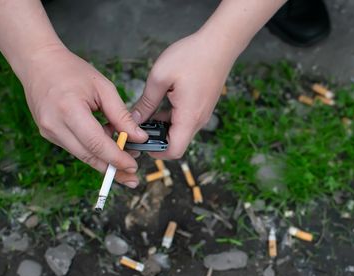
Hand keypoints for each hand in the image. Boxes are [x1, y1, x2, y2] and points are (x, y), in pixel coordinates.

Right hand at [20, 45, 147, 186]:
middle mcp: (55, 125)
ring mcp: (49, 132)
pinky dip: (93, 150)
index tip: (133, 167)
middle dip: (113, 169)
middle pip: (89, 156)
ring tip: (125, 160)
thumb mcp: (104, 88)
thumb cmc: (72, 71)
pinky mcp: (49, 134)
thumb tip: (139, 138)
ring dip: (104, 160)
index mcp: (69, 110)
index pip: (97, 144)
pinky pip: (76, 148)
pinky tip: (107, 144)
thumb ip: (122, 115)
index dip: (116, 158)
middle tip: (133, 177)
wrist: (38, 63)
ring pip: (83, 155)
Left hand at [132, 30, 234, 158]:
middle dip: (156, 139)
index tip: (140, 143)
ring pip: (180, 132)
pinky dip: (171, 118)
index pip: (174, 151)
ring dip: (163, 127)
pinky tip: (160, 103)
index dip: (156, 153)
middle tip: (138, 126)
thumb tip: (134, 120)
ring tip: (147, 112)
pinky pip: (185, 120)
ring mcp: (202, 114)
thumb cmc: (191, 57)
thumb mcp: (160, 77)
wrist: (219, 44)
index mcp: (188, 117)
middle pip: (176, 143)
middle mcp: (198, 120)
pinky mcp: (203, 106)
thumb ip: (146, 102)